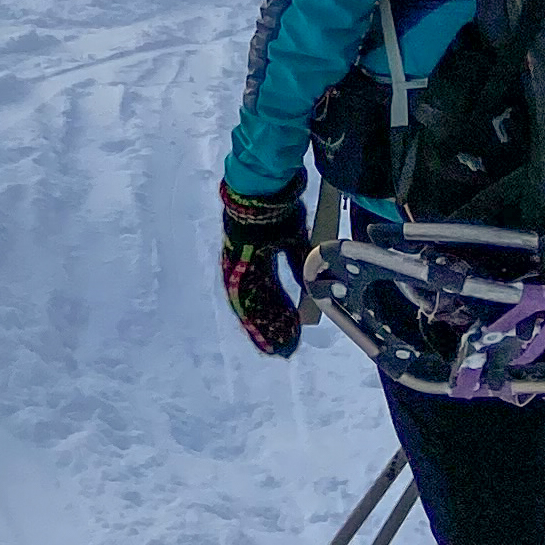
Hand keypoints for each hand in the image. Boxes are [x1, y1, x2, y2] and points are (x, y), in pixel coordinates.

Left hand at [221, 175, 312, 357]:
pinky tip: (258, 329)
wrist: (263, 194)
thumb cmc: (279, 211)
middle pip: (258, 303)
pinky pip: (240, 295)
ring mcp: (236, 266)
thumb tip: (312, 290)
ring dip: (261, 326)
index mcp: (259, 258)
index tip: (291, 331)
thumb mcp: (298, 242)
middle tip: (282, 350)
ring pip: (248, 304)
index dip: (279, 314)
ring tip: (275, 346)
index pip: (269, 293)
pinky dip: (250, 313)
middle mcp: (245, 266)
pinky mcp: (232, 265)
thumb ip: (302, 266)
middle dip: (270, 327)